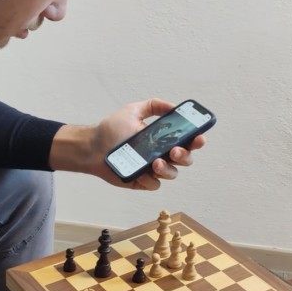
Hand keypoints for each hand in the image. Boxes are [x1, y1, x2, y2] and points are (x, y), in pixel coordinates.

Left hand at [90, 98, 205, 189]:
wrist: (93, 147)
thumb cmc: (111, 130)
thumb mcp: (133, 111)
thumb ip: (154, 106)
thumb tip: (174, 106)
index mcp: (163, 138)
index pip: (186, 140)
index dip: (196, 140)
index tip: (199, 138)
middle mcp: (161, 154)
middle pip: (185, 159)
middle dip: (184, 155)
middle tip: (174, 150)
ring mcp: (152, 169)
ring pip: (172, 174)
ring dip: (168, 169)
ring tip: (155, 162)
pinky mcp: (142, 181)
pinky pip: (154, 184)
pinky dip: (150, 179)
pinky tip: (141, 173)